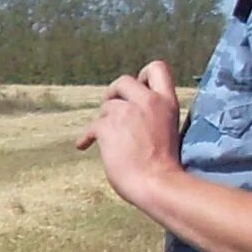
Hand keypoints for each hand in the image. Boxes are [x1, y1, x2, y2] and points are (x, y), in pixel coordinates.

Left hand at [75, 59, 182, 208]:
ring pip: (106, 107)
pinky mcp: (107, 126)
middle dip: (114, 92)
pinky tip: (83, 145)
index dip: (143, 75)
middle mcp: (148, 101)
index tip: (138, 87)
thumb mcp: (167, 129)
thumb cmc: (164, 167)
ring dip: (104, 121)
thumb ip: (153, 116)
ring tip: (107, 139)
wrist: (157, 183)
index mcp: (167, 102)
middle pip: (123, 80)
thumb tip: (131, 117)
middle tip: (112, 109)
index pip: (157, 68)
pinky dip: (86, 137)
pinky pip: (91, 126)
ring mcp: (127, 112)